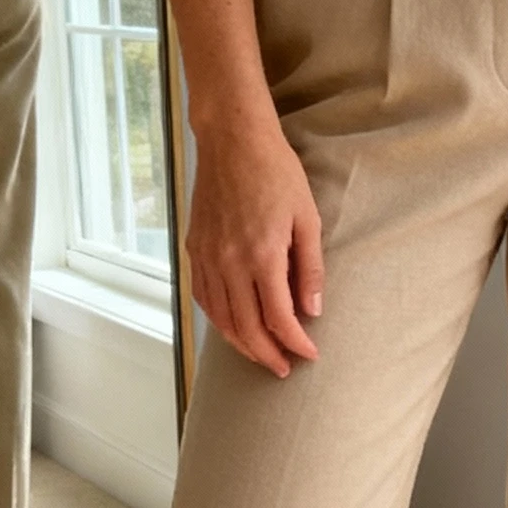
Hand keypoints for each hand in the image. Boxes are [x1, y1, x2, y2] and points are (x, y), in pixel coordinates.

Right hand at [187, 109, 323, 376]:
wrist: (233, 141)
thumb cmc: (276, 173)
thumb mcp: (307, 218)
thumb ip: (309, 267)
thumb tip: (312, 310)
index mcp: (262, 255)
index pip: (278, 318)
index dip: (295, 342)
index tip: (309, 353)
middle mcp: (229, 262)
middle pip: (246, 328)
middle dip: (267, 354)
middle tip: (284, 367)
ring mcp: (207, 257)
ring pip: (220, 318)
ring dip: (241, 344)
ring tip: (260, 353)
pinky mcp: (194, 248)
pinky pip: (203, 297)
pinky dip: (218, 319)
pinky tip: (233, 325)